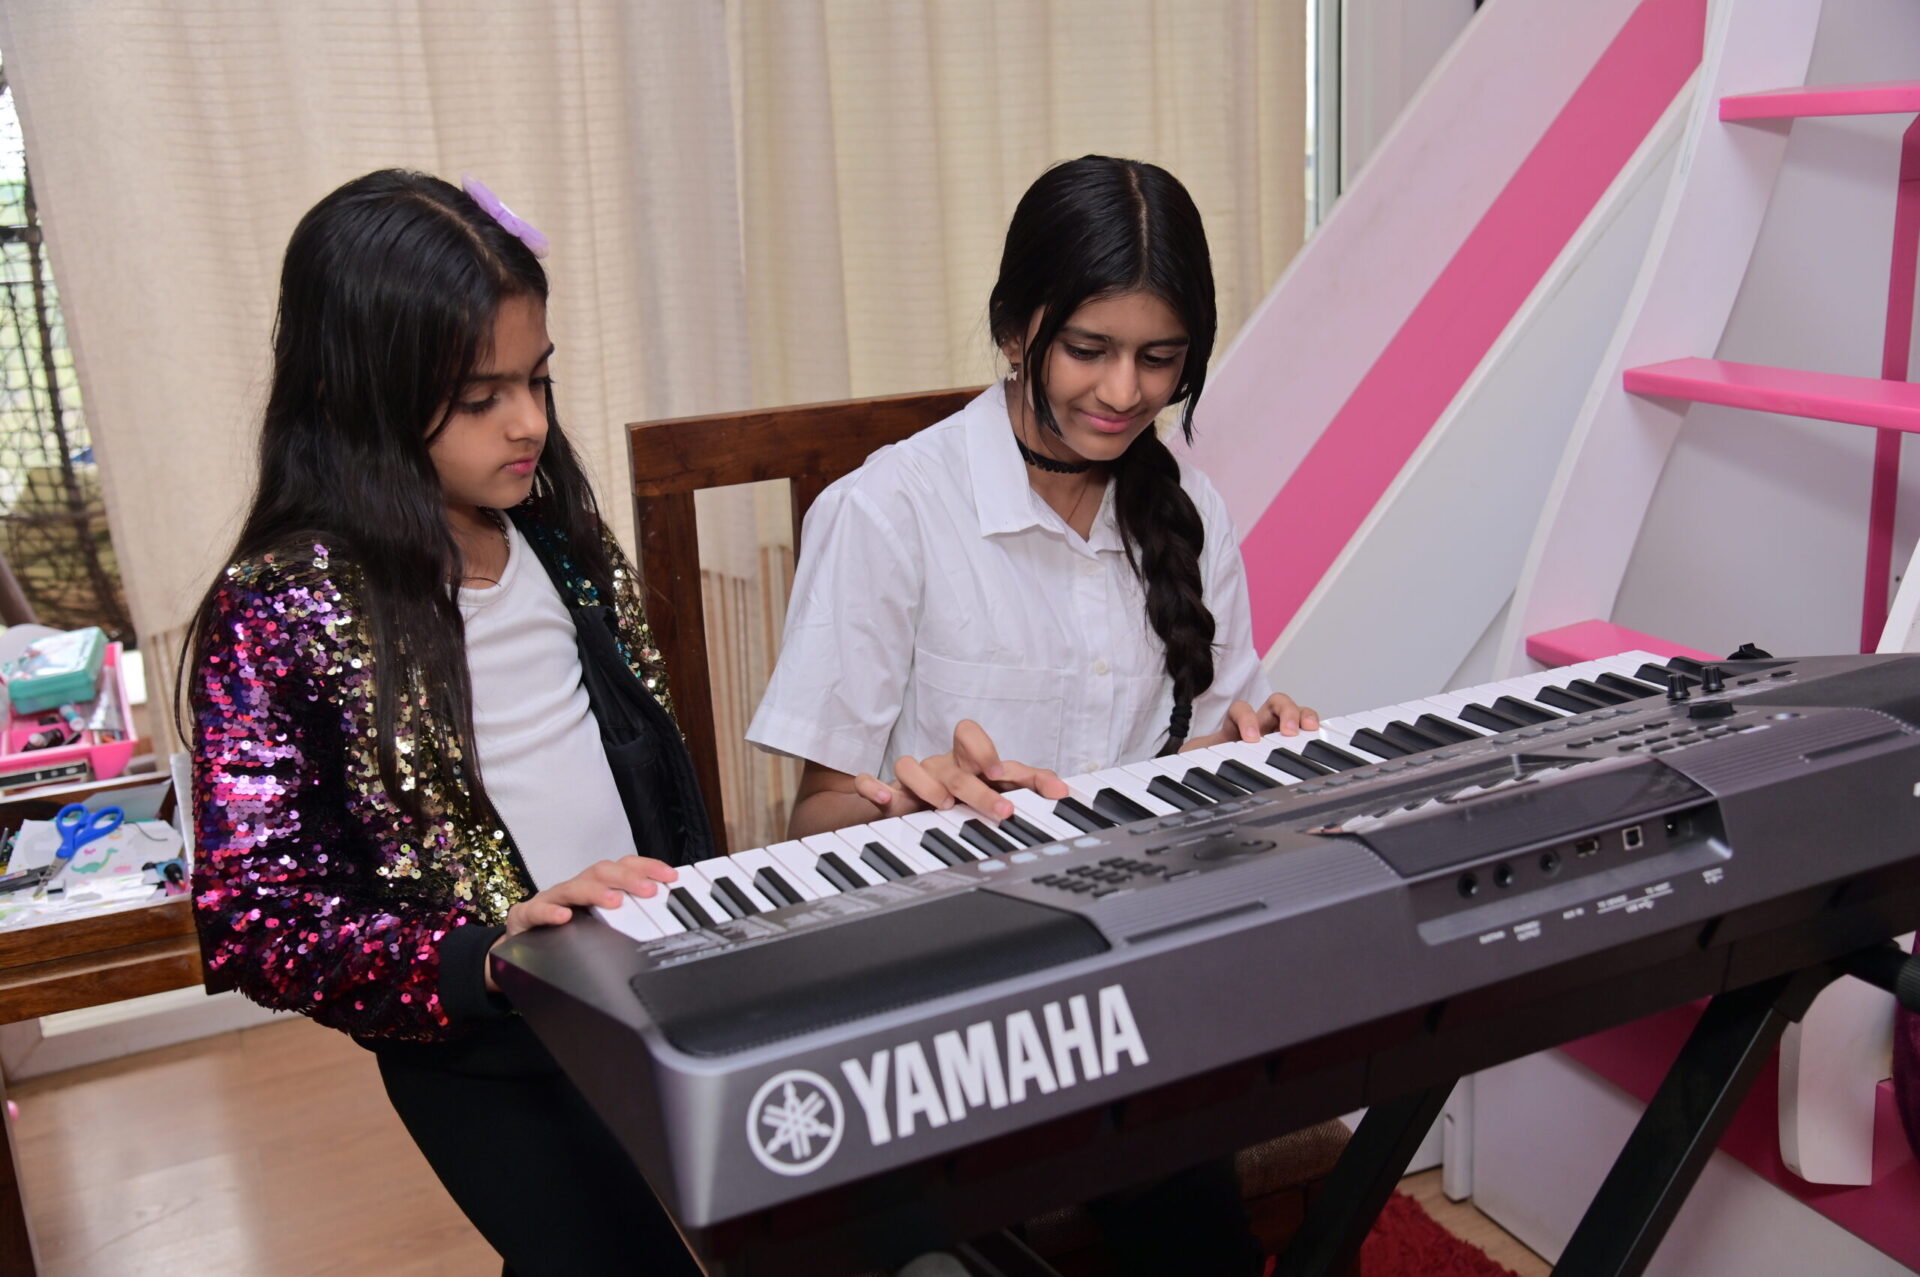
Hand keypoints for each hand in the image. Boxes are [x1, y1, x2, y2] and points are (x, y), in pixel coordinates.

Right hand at [485, 856, 676, 991]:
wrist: (519, 946)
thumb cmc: (564, 931)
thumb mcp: (598, 923)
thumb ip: (627, 917)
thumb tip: (664, 915)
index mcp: (594, 886)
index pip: (622, 866)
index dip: (647, 867)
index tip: (670, 876)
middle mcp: (574, 887)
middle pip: (601, 871)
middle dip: (627, 878)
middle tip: (649, 890)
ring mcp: (550, 900)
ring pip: (572, 887)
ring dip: (594, 891)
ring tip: (614, 901)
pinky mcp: (526, 917)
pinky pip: (536, 910)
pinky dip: (550, 912)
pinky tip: (564, 917)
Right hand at [853, 719, 1069, 821]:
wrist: (915, 805)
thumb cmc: (962, 793)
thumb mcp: (998, 789)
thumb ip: (1030, 784)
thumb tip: (1063, 790)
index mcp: (968, 762)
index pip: (977, 740)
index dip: (994, 755)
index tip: (1013, 778)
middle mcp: (942, 767)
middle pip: (957, 767)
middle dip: (980, 789)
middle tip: (1002, 810)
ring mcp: (915, 780)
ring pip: (913, 767)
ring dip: (928, 785)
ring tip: (943, 805)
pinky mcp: (888, 795)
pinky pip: (874, 782)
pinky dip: (875, 788)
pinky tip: (886, 801)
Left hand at [1182, 692, 1319, 751]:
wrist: (1207, 776)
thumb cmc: (1202, 764)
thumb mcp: (1190, 760)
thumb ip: (1187, 757)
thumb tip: (1174, 763)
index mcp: (1233, 726)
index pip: (1242, 710)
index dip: (1248, 719)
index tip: (1251, 738)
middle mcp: (1258, 725)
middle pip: (1276, 703)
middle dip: (1285, 712)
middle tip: (1289, 732)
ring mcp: (1275, 733)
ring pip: (1295, 714)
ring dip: (1303, 717)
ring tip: (1309, 729)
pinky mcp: (1289, 746)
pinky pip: (1305, 735)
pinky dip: (1314, 731)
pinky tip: (1319, 736)